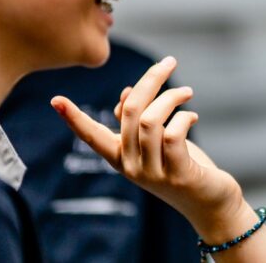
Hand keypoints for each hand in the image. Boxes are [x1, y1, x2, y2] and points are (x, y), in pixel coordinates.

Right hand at [50, 57, 241, 233]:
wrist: (210, 204)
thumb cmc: (183, 166)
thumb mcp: (155, 143)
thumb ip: (138, 121)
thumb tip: (127, 92)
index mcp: (120, 157)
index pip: (91, 136)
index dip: (74, 118)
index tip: (55, 100)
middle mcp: (131, 166)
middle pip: (131, 112)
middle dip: (150, 80)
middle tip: (168, 62)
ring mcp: (153, 173)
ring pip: (152, 121)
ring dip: (171, 97)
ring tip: (186, 93)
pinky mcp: (177, 174)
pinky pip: (173, 135)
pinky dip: (184, 117)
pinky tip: (192, 116)